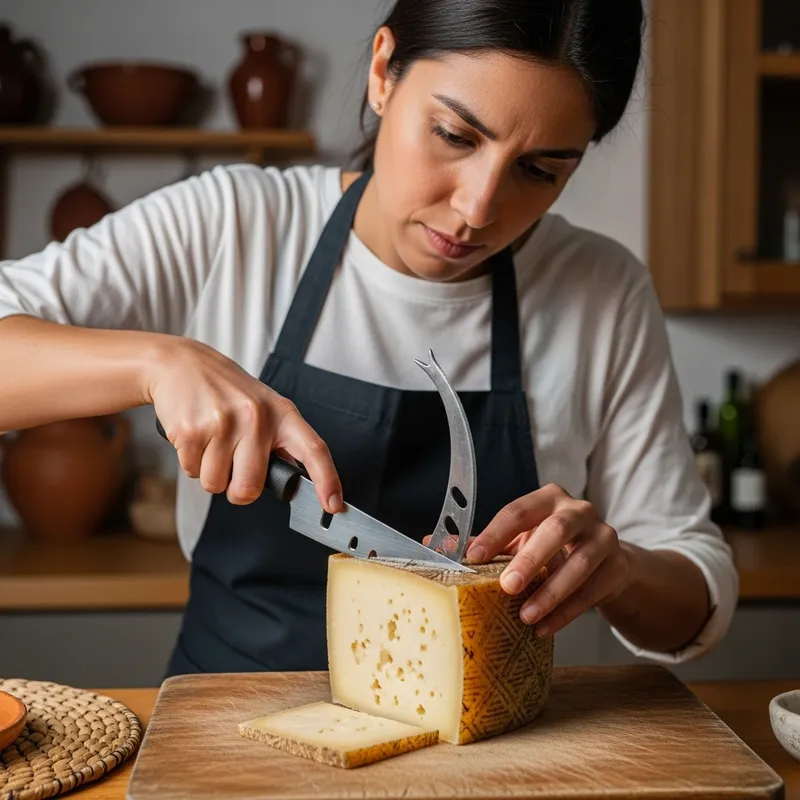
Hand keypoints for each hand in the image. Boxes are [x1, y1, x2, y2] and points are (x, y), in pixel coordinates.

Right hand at [145, 337, 341, 510]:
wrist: (182, 363)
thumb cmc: (227, 391)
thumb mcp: (264, 406)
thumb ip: (280, 441)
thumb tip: (293, 481)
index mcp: (282, 413)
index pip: (314, 450)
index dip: (327, 481)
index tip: (334, 505)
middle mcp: (256, 417)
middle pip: (250, 488)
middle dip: (237, 489)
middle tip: (232, 465)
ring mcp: (223, 423)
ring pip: (216, 484)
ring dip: (211, 473)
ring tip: (212, 442)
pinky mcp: (192, 430)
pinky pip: (192, 472)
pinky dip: (191, 461)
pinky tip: (196, 436)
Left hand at [462, 483, 631, 635]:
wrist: (606, 563)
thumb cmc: (552, 547)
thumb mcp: (520, 540)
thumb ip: (484, 543)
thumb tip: (430, 544)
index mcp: (548, 498)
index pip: (518, 511)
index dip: (495, 534)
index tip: (472, 558)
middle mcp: (579, 511)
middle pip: (556, 530)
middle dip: (531, 559)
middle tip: (507, 587)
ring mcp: (604, 537)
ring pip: (580, 563)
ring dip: (551, 592)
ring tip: (527, 617)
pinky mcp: (618, 566)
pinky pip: (593, 590)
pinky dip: (567, 612)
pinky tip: (545, 628)